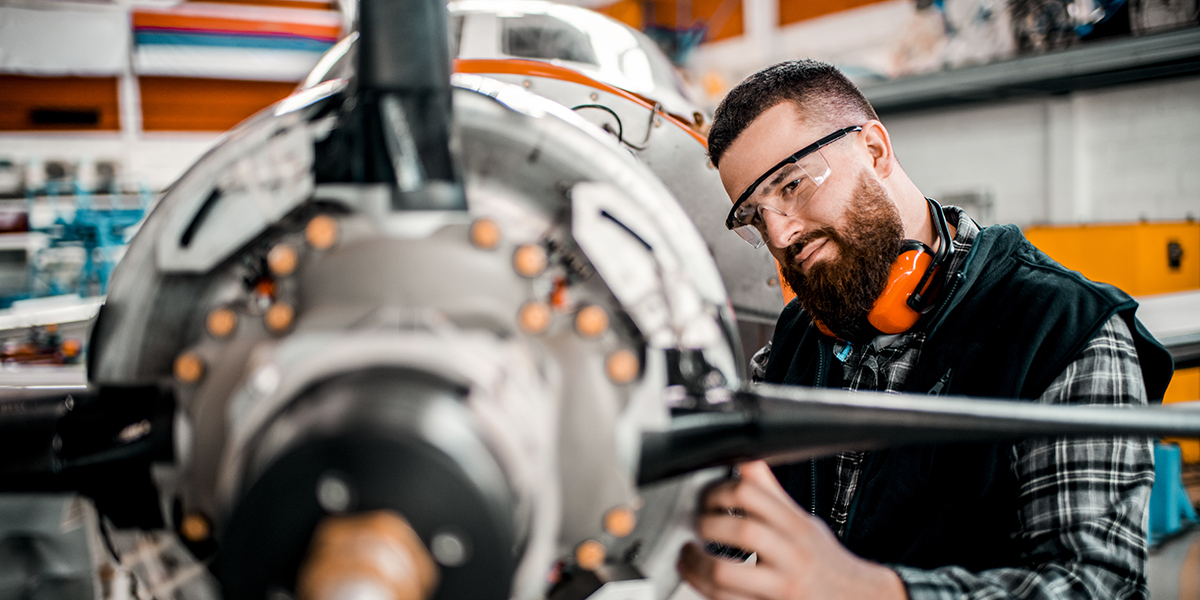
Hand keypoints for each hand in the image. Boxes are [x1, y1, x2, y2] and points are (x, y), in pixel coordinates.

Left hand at [677, 461, 906, 599]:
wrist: (859, 599)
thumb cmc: (827, 561)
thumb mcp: (805, 523)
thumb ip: (773, 496)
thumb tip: (747, 463)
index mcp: (797, 526)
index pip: (750, 493)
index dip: (718, 491)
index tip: (707, 497)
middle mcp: (792, 555)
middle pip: (740, 530)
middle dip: (706, 524)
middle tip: (695, 524)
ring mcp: (782, 586)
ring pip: (726, 573)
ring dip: (696, 563)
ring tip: (687, 555)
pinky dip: (704, 589)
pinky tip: (697, 579)